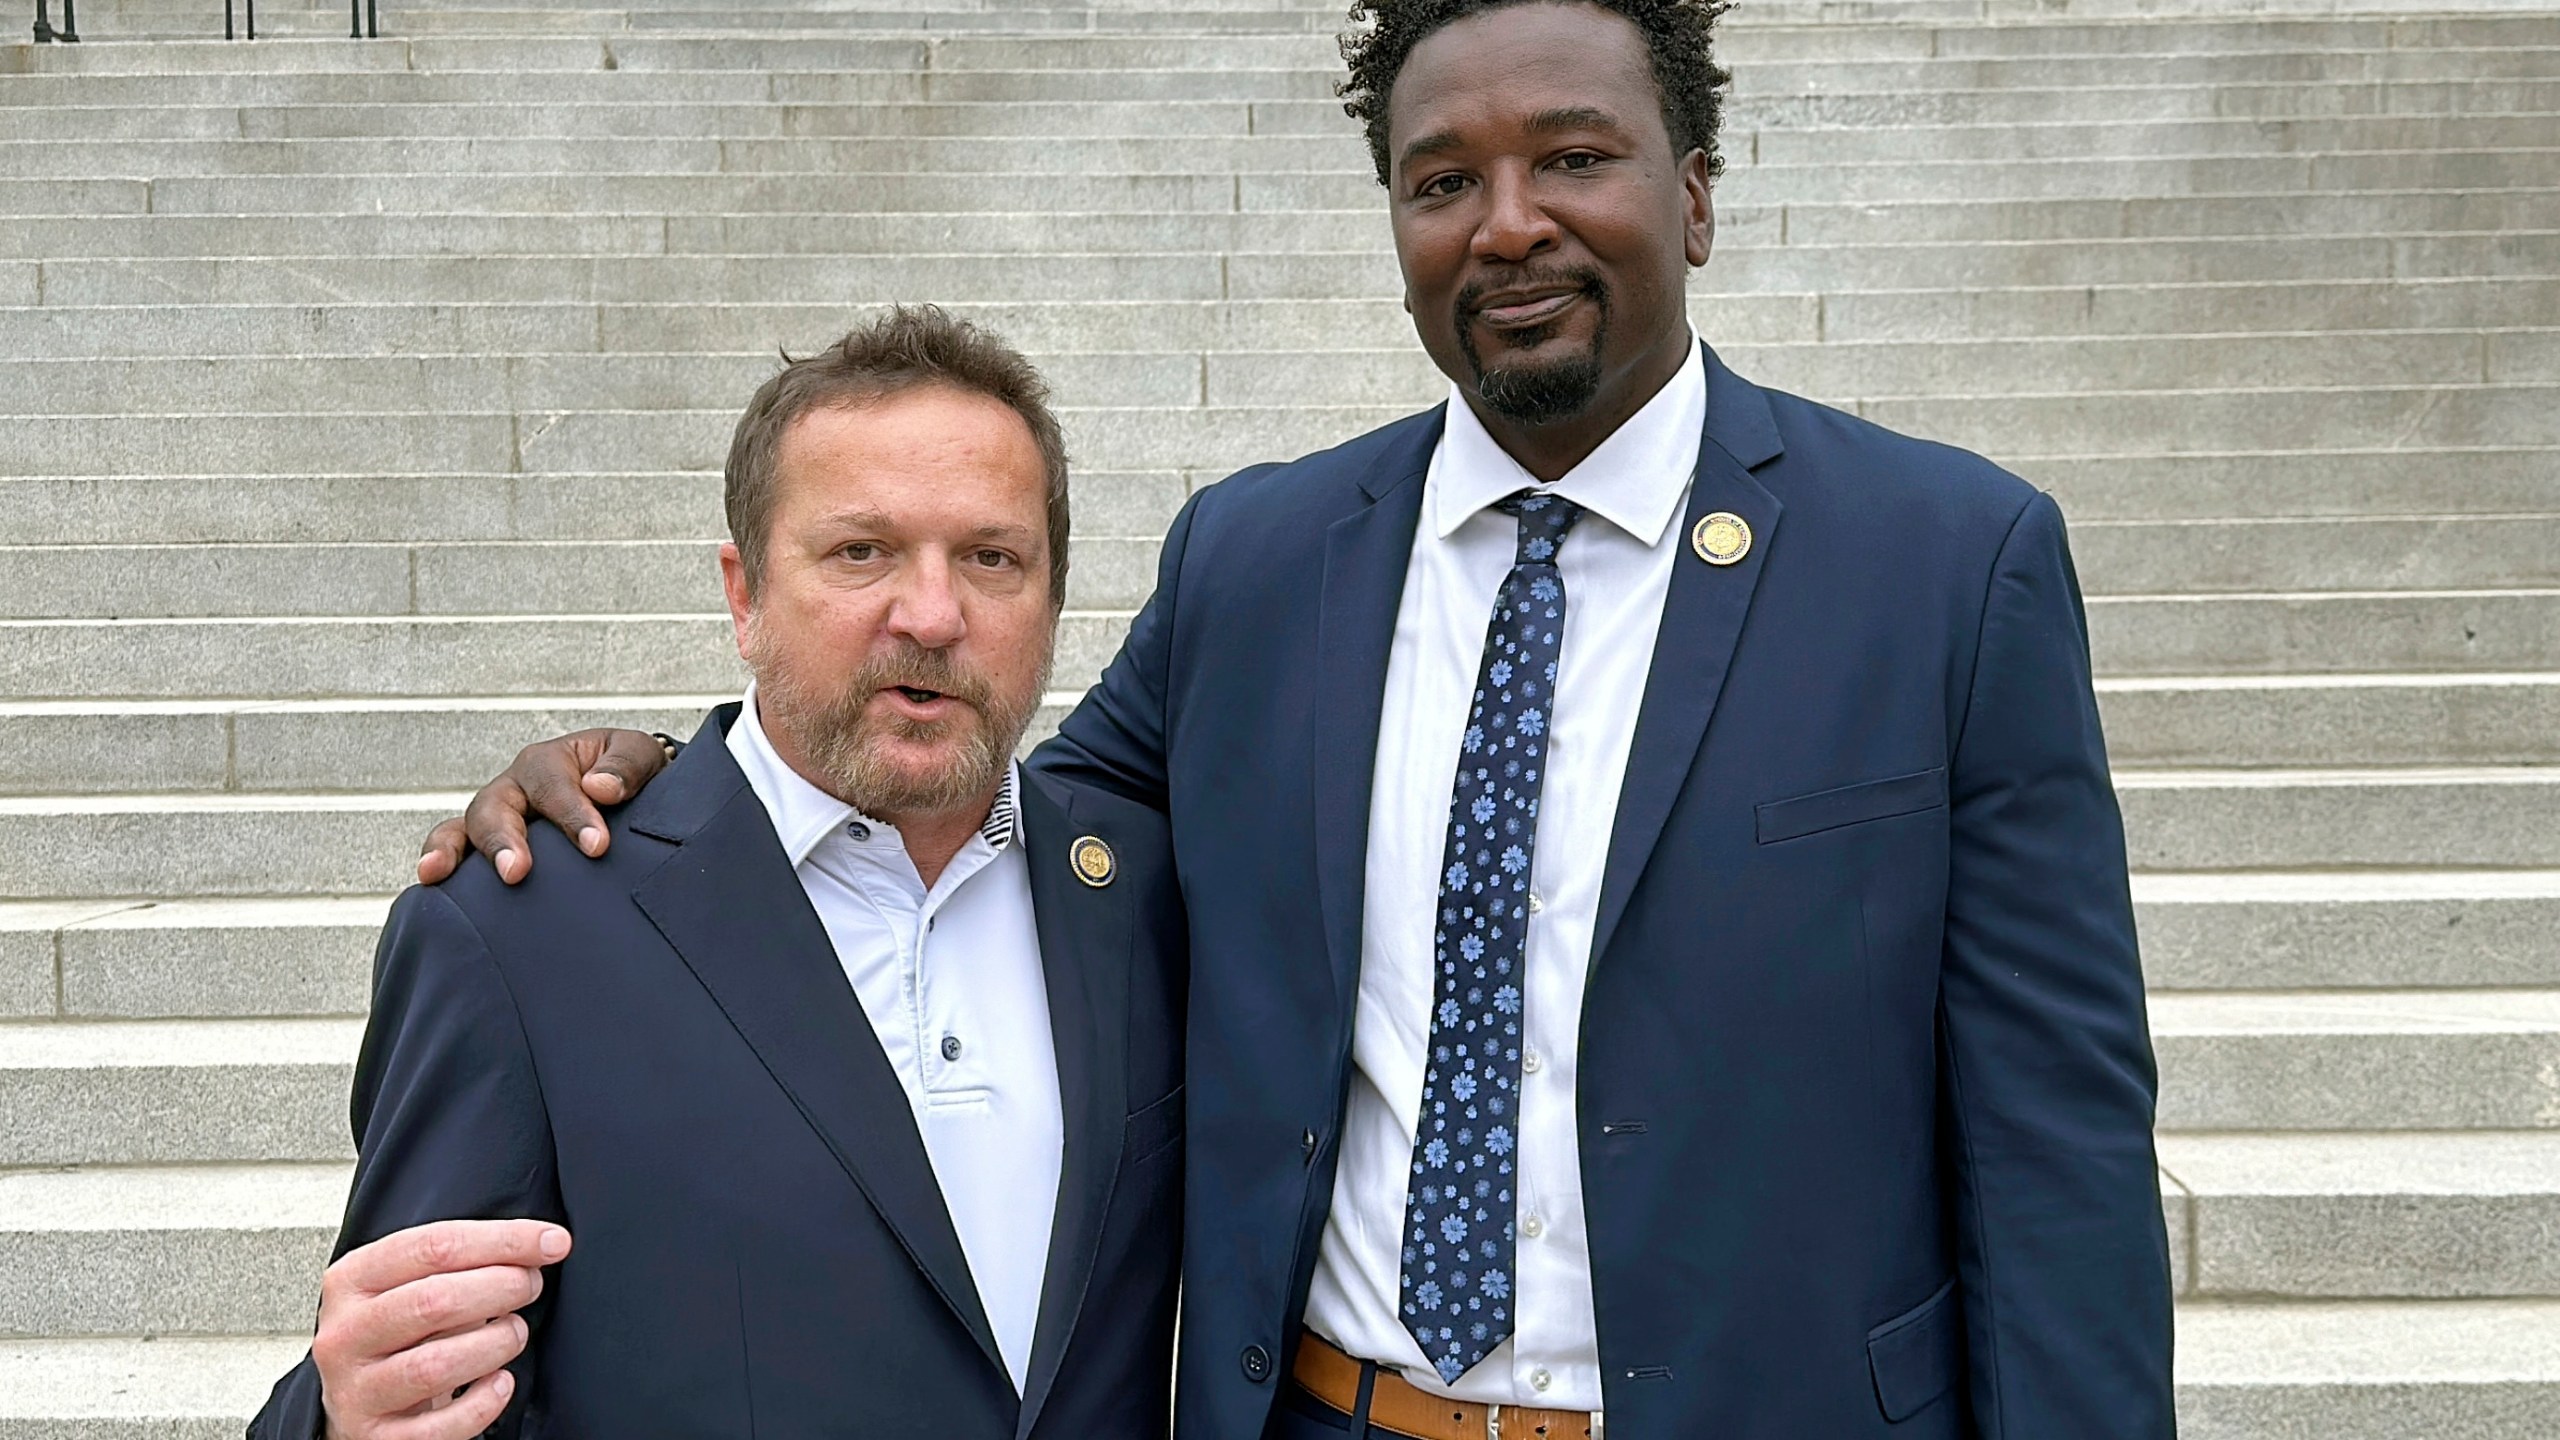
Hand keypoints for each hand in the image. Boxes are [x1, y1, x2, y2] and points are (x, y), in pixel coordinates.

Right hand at [313, 1218, 570, 1439]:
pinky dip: (482, 1403)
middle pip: (433, 1300)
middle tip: (530, 1286)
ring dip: (495, 1344)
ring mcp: (355, 1390)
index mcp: (353, 1280)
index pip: (432, 1246)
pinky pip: (438, 1427)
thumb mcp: (415, 1283)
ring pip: (435, 1365)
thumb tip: (543, 1244)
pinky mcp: (375, 1438)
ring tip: (514, 1333)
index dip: (503, 1241)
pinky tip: (499, 1382)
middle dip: (502, 1288)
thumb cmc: (401, 1333)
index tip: (551, 1241)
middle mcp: (345, 1334)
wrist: (361, 1400)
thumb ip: (468, 1260)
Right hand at [417, 729, 668, 885]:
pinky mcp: (490, 850)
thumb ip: (626, 766)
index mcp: (550, 762)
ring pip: (463, 828)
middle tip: (516, 872)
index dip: (573, 815)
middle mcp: (515, 788)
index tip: (597, 846)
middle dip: (503, 839)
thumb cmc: (630, 775)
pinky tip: (429, 887)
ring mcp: (497, 818)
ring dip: (450, 850)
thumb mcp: (641, 756)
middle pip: (495, 806)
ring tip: (440, 875)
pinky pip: (455, 853)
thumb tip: (600, 787)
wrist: (630, 798)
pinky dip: (439, 864)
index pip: (554, 786)